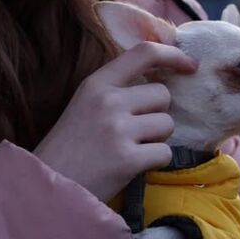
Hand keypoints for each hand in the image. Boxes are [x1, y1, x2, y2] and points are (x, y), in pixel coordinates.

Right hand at [33, 42, 196, 200]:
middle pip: (162, 94)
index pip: (144, 53)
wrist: (48, 185)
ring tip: (129, 150)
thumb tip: (161, 82)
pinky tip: (131, 167)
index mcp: (96, 84)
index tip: (190, 65)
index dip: (173, 55)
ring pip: (166, 124)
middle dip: (157, 114)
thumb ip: (117, 90)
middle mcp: (108, 101)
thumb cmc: (69, 147)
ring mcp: (117, 129)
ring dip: (156, 139)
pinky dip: (154, 162)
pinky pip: (164, 153)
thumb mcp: (84, 105)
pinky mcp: (127, 159)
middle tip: (134, 133)